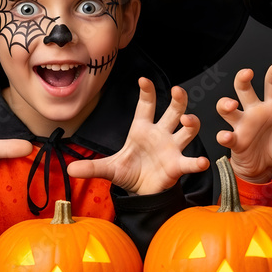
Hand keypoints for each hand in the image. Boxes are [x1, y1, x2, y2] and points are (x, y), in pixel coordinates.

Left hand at [67, 78, 209, 194]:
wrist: (143, 192)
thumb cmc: (130, 172)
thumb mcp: (108, 169)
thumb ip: (91, 167)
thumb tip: (69, 169)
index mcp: (142, 129)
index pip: (146, 106)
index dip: (147, 92)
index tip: (144, 80)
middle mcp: (161, 134)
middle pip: (173, 111)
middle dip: (178, 100)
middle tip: (178, 90)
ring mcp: (172, 148)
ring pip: (187, 130)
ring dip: (191, 123)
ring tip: (188, 120)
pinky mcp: (178, 165)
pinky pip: (190, 162)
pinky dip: (197, 162)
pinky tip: (202, 162)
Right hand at [216, 63, 271, 182]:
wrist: (261, 166)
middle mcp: (255, 111)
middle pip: (244, 89)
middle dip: (243, 79)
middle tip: (247, 73)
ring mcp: (242, 125)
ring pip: (228, 107)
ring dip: (226, 104)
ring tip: (231, 104)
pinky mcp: (235, 141)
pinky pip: (226, 136)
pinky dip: (224, 136)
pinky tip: (228, 136)